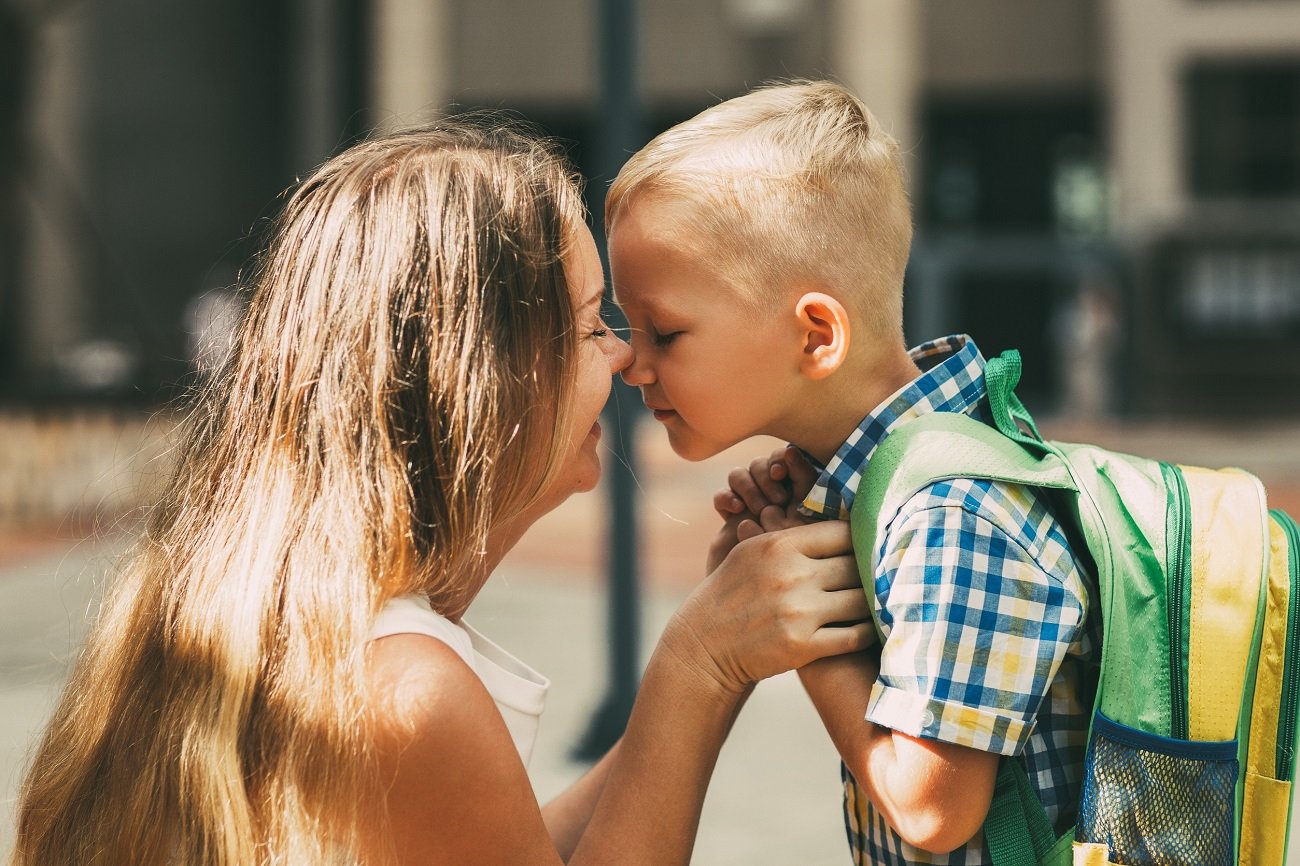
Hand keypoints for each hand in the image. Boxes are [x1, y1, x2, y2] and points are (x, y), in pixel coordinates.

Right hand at [668, 521, 873, 696]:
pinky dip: (869, 631)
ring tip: (884, 598)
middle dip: (872, 569)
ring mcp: (799, 612)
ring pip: (861, 599)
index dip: (861, 538)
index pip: (842, 532)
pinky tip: (873, 626)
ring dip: (874, 600)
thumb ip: (790, 535)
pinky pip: (855, 635)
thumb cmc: (730, 593)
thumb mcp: (751, 552)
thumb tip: (834, 522)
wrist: (704, 645)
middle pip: (856, 564)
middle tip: (887, 572)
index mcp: (780, 545)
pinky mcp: (804, 646)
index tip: (872, 545)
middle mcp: (792, 575)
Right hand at [706, 446, 819, 571]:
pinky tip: (733, 510)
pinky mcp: (732, 519)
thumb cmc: (795, 579)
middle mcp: (780, 499)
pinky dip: (727, 497)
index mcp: (805, 499)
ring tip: (756, 509)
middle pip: (768, 462)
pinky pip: (723, 493)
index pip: (795, 462)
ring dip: (748, 485)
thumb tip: (791, 454)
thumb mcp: (806, 535)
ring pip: (744, 472)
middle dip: (766, 473)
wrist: (754, 606)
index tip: (781, 471)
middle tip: (773, 498)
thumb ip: (806, 498)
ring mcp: (754, 508)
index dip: (788, 460)